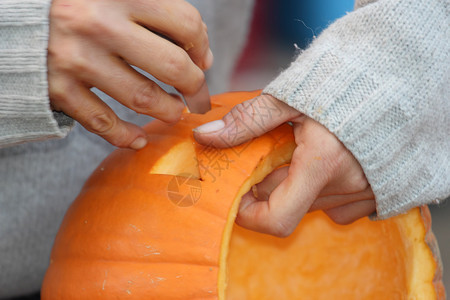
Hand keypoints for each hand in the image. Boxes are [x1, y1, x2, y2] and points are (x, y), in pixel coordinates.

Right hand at [48, 0, 212, 148]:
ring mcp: (77, 59)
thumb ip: (161, 16)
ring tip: (175, 112)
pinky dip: (126, 137)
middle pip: (172, 66)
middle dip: (195, 88)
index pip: (185, 24)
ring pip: (143, 98)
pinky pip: (102, 123)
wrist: (14, 17)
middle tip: (198, 97)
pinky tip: (139, 139)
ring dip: (168, 112)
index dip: (202, 47)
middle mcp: (99, 24)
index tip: (202, 61)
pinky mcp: (58, 88)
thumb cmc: (80, 6)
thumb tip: (203, 56)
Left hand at [193, 94, 375, 236]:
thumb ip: (247, 120)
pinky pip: (336, 204)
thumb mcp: (291, 96)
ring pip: (309, 202)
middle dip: (267, 183)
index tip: (235, 195)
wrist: (402, 74)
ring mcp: (366, 192)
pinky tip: (325, 160)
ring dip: (294, 183)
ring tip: (298, 149)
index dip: (248, 215)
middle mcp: (346, 185)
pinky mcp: (379, 192)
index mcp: (323, 162)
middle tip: (264, 152)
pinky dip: (320, 188)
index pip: (277, 218)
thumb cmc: (346, 79)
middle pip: (287, 203)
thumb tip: (206, 137)